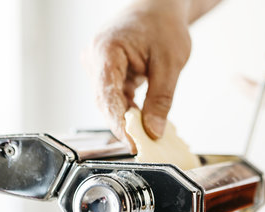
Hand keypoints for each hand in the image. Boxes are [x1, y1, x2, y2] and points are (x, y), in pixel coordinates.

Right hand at [84, 0, 191, 151]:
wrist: (159, 8)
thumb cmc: (163, 26)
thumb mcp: (169, 64)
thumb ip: (160, 100)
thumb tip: (153, 131)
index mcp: (107, 50)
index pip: (108, 96)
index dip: (119, 124)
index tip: (134, 144)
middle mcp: (95, 58)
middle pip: (105, 102)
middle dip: (124, 126)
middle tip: (145, 145)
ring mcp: (98, 65)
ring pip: (109, 103)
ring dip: (127, 119)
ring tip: (147, 134)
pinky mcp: (106, 72)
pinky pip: (114, 97)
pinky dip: (129, 110)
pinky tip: (143, 120)